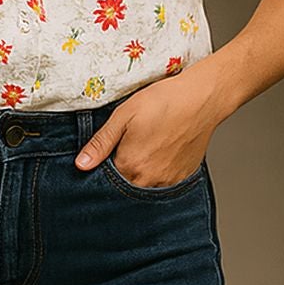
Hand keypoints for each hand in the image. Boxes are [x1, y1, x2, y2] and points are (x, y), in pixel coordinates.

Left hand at [74, 70, 221, 188]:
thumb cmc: (163, 102)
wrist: (202, 99)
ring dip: (142, 173)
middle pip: (126, 184)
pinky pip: (164, 183)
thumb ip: (101, 143)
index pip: (107, 178)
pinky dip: (159, 172)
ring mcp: (168, 181)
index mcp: (130, 165)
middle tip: (134, 143)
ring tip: (148, 146)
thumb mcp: (124, 116)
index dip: (105, 165)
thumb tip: (81, 165)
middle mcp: (149, 179)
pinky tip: (162, 151)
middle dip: (123, 170)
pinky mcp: (183, 177)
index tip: (111, 150)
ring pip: (145, 185)